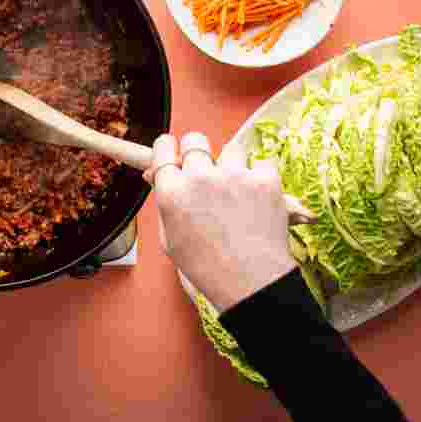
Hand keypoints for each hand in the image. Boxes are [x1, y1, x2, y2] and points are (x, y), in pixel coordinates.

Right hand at [146, 132, 296, 311]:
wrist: (250, 282)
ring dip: (233, 166)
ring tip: (237, 194)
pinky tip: (258, 200)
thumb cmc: (207, 266)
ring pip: (231, 150)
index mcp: (171, 191)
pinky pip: (262, 164)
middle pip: (195, 139)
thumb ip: (164, 201)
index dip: (169, 148)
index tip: (175, 153)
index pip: (163, 146)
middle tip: (207, 170)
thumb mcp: (170, 237)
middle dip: (199, 151)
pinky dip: (261, 179)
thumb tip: (156, 175)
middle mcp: (199, 177)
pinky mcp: (264, 179)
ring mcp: (234, 175)